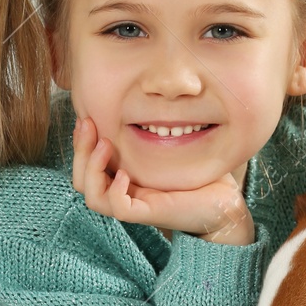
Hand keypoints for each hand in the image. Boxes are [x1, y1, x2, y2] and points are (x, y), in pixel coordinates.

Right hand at [71, 115, 255, 244]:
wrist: (225, 201)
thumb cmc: (200, 173)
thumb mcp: (170, 144)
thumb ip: (152, 126)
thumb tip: (143, 91)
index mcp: (124, 178)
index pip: (86, 166)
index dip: (81, 143)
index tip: (86, 118)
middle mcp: (124, 192)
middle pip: (81, 180)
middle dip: (80, 150)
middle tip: (87, 123)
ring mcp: (135, 205)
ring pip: (92, 196)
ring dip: (91, 169)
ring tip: (106, 144)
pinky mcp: (148, 214)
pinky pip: (117, 208)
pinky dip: (114, 191)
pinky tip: (124, 174)